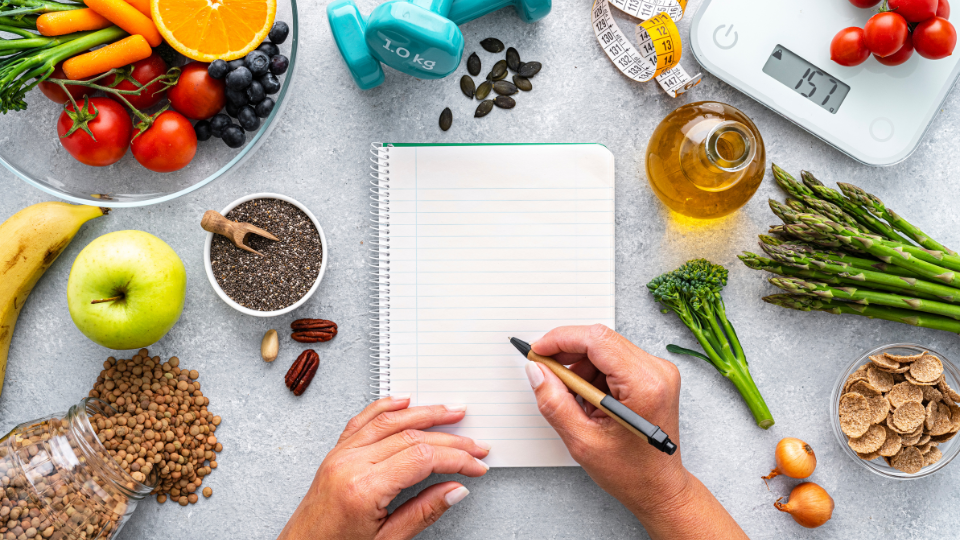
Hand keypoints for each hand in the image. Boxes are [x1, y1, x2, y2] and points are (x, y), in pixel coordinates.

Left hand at [277, 397, 490, 539]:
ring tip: (450, 412)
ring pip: (389, 421)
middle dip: (450, 439)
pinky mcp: (334, 454)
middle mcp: (349, 464)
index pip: (422, 458)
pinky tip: (404, 401)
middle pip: (411, 437)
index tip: (476, 465)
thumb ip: (423, 512)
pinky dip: (385, 407)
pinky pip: (361, 421)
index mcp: (363, 488)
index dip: (456, 459)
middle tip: (476, 446)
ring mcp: (339, 456)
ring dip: (424, 413)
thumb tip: (456, 489)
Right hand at [528, 325, 747, 539]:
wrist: (659, 488)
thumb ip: (555, 402)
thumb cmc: (631, 472)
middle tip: (546, 374)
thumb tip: (537, 371)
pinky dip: (593, 374)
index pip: (597, 340)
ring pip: (605, 349)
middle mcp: (656, 371)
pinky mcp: (653, 375)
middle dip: (568, 354)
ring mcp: (658, 371)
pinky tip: (589, 401)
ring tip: (574, 401)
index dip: (561, 339)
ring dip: (580, 367)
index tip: (538, 351)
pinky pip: (614, 359)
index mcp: (644, 385)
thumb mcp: (583, 441)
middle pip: (600, 340)